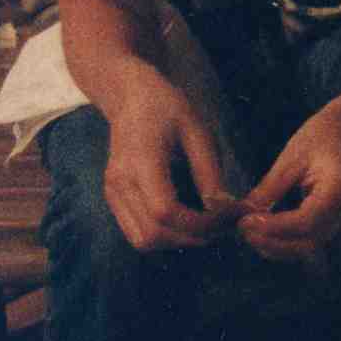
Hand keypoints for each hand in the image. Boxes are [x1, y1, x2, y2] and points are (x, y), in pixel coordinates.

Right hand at [101, 75, 247, 250]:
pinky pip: (135, 232)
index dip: (199, 224)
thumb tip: (224, 209)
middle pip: (152, 235)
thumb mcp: (198, 131)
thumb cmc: (168, 108)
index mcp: (141, 162)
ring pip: (142, 240)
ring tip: (208, 227)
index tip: (227, 218)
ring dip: (177, 241)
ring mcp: (112, 193)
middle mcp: (120, 183)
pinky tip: (188, 222)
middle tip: (223, 227)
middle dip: (191, 238)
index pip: (165, 212)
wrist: (130, 98)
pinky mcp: (113, 197)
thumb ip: (208, 171)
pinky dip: (163, 236)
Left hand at [236, 104, 340, 261]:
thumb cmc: (319, 138)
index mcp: (339, 189)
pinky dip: (287, 243)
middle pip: (309, 242)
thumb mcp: (290, 158)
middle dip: (272, 242)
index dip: (273, 228)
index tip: (245, 222)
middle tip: (242, 229)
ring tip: (249, 232)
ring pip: (309, 248)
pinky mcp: (337, 223)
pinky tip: (265, 233)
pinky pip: (312, 242)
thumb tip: (243, 215)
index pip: (306, 221)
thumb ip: (268, 189)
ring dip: (277, 247)